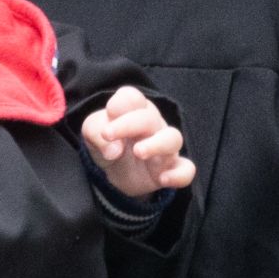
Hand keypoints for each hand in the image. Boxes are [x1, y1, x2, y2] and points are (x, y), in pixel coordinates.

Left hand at [82, 85, 194, 200]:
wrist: (114, 173)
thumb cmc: (107, 142)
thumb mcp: (92, 132)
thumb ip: (96, 131)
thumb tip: (113, 150)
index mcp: (133, 110)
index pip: (132, 99)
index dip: (119, 108)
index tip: (105, 129)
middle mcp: (152, 124)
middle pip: (150, 117)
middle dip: (129, 125)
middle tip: (109, 136)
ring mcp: (164, 147)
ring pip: (173, 138)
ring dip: (157, 144)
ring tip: (139, 152)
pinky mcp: (170, 168)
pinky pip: (186, 169)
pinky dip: (179, 174)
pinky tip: (163, 179)